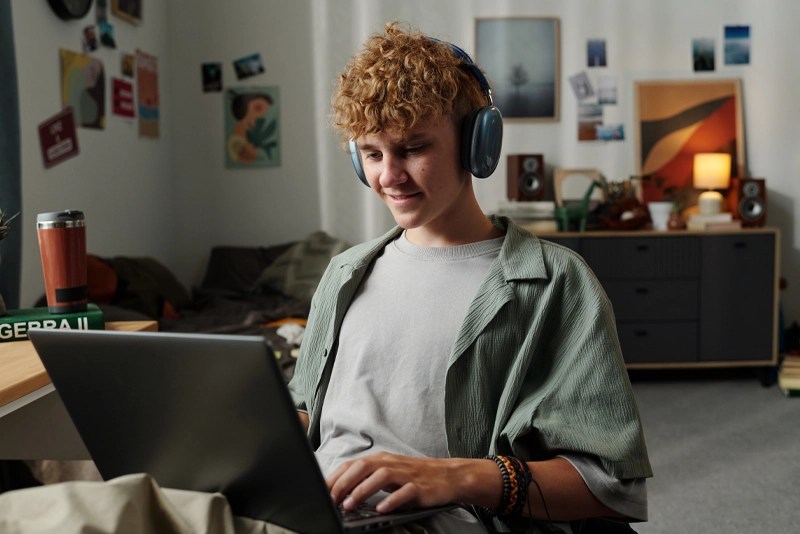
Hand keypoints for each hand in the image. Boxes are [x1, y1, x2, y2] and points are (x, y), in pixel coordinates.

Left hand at [327, 452, 473, 513]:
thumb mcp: (388, 474)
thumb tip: (340, 490)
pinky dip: (391, 500)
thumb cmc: (414, 476)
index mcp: (380, 459)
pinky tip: (381, 509)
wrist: (448, 476)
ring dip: (362, 490)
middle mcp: (391, 463)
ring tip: (350, 505)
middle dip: (343, 483)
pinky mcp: (420, 486)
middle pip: (362, 467)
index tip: (321, 491)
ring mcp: (406, 474)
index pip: (352, 465)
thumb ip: (367, 479)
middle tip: (331, 499)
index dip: (335, 477)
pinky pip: (404, 492)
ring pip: (380, 476)